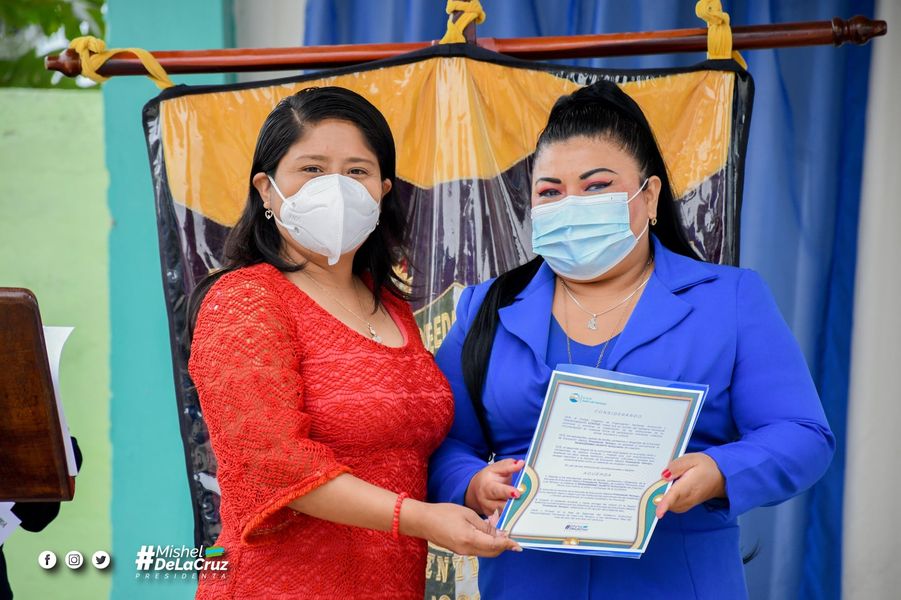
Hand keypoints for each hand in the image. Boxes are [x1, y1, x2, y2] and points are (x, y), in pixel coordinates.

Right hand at [400, 500, 521, 556]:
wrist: (423, 521)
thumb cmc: (443, 513)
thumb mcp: (467, 514)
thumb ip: (484, 525)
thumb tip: (498, 532)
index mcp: (470, 539)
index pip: (495, 545)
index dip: (508, 544)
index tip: (518, 544)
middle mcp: (467, 549)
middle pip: (492, 552)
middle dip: (504, 546)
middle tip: (512, 535)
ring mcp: (463, 552)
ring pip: (486, 552)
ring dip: (495, 544)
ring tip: (500, 530)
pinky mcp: (459, 550)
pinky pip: (478, 549)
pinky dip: (486, 543)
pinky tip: (488, 532)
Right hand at [464, 459, 524, 515]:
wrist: (476, 489)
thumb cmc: (488, 478)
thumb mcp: (496, 468)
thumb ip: (508, 466)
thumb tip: (520, 463)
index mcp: (487, 487)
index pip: (497, 490)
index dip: (507, 492)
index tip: (517, 493)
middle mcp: (486, 501)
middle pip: (501, 506)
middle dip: (513, 505)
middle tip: (525, 502)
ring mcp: (490, 511)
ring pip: (503, 515)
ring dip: (514, 512)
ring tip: (525, 509)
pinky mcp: (493, 518)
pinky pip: (504, 520)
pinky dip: (512, 519)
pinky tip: (521, 516)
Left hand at [655, 453, 726, 518]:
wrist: (722, 476)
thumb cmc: (706, 466)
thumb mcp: (692, 459)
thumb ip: (677, 466)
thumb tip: (664, 476)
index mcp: (689, 484)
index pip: (675, 495)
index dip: (665, 504)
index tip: (658, 512)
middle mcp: (689, 497)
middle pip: (670, 503)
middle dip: (658, 499)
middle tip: (647, 490)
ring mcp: (689, 503)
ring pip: (672, 506)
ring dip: (662, 501)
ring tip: (654, 489)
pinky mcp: (689, 504)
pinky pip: (676, 507)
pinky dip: (668, 503)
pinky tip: (663, 493)